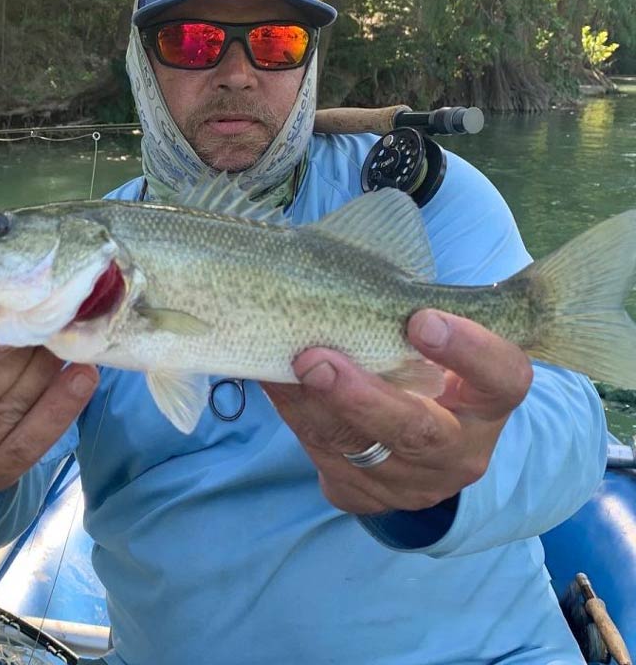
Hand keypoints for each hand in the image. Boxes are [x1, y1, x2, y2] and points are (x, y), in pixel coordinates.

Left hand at [260, 309, 532, 513]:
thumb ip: (412, 318)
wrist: (411, 443)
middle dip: (362, 397)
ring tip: (280, 366)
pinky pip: (325, 461)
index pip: (500, 376)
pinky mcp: (368, 498)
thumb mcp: (435, 345)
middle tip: (317, 360)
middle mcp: (460, 451)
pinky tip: (275, 385)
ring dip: (311, 406)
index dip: (467, 350)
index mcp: (489, 402)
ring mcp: (413, 484)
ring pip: (355, 448)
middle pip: (418, 431)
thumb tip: (347, 277)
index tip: (421, 320)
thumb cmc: (420, 366)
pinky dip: (296, 417)